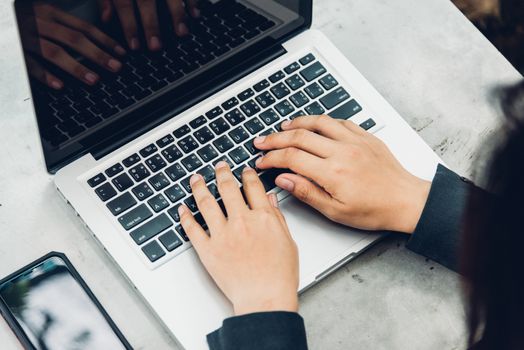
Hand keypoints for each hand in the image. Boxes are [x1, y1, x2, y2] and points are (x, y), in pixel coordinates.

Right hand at [23, 3, 125, 88]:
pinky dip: (45, 75)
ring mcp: (26, 37)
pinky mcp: (13, 51)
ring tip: (94, 80)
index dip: (105, 40)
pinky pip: (30, 64)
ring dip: (76, 67)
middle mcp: (39, 22)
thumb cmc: (23, 21)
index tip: (121, 53)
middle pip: (73, 39)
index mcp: (51, 13)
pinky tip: (59, 86)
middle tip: (116, 67)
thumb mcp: (45, 17)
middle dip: (98, 54)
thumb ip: (66, 27)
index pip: (84, 27)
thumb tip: (95, 45)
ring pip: (54, 52)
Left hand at [100, 0, 199, 50]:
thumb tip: (106, 18)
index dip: (129, 25)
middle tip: (155, 46)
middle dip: (150, 24)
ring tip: (181, 33)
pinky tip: (194, 15)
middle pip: (146, 0)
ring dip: (177, 14)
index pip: (124, 3)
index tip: (134, 46)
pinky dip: (192, 0)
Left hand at [179, 162, 298, 315]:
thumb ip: (278, 218)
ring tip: (196, 178)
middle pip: (228, 188)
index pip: (253, 187)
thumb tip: (270, 199)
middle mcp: (242, 221)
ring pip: (206, 202)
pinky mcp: (208, 250)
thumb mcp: (288, 242)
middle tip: (219, 166)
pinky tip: (182, 208)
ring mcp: (223, 234)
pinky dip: (185, 216)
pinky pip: (192, 228)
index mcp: (263, 218)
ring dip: (199, 186)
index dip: (246, 175)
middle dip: (222, 173)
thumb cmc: (279, 276)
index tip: (243, 171)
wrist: (264, 299)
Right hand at [254, 115, 431, 233]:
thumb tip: (283, 179)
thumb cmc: (374, 210)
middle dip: (275, 138)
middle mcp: (342, 151)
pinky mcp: (365, 137)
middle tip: (262, 142)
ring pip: (318, 122)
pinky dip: (322, 121)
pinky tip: (314, 125)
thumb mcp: (335, 211)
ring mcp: (354, 141)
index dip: (271, 158)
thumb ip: (306, 192)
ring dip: (297, 123)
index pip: (291, 158)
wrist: (406, 201)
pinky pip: (339, 121)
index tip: (261, 161)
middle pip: (299, 136)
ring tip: (283, 127)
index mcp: (332, 172)